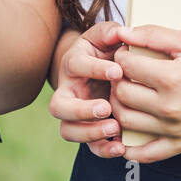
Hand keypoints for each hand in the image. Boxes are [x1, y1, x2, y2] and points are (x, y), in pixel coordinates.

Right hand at [49, 21, 125, 157]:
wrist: (98, 69)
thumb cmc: (103, 51)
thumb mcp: (105, 37)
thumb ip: (110, 31)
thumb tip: (120, 31)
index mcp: (73, 64)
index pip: (76, 66)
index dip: (95, 69)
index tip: (117, 71)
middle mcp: (68, 91)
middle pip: (59, 106)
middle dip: (81, 110)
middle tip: (105, 108)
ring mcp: (74, 114)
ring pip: (69, 130)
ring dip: (90, 133)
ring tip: (115, 128)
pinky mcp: (87, 130)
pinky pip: (88, 146)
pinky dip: (103, 149)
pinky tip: (121, 147)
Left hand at [109, 24, 180, 162]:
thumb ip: (153, 35)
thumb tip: (123, 33)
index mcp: (171, 78)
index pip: (125, 67)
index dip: (120, 57)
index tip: (125, 55)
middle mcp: (169, 107)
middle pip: (121, 94)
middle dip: (115, 81)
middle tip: (122, 74)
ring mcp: (173, 129)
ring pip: (126, 121)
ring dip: (117, 106)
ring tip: (125, 94)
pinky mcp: (180, 145)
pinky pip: (146, 154)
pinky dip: (130, 149)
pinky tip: (123, 137)